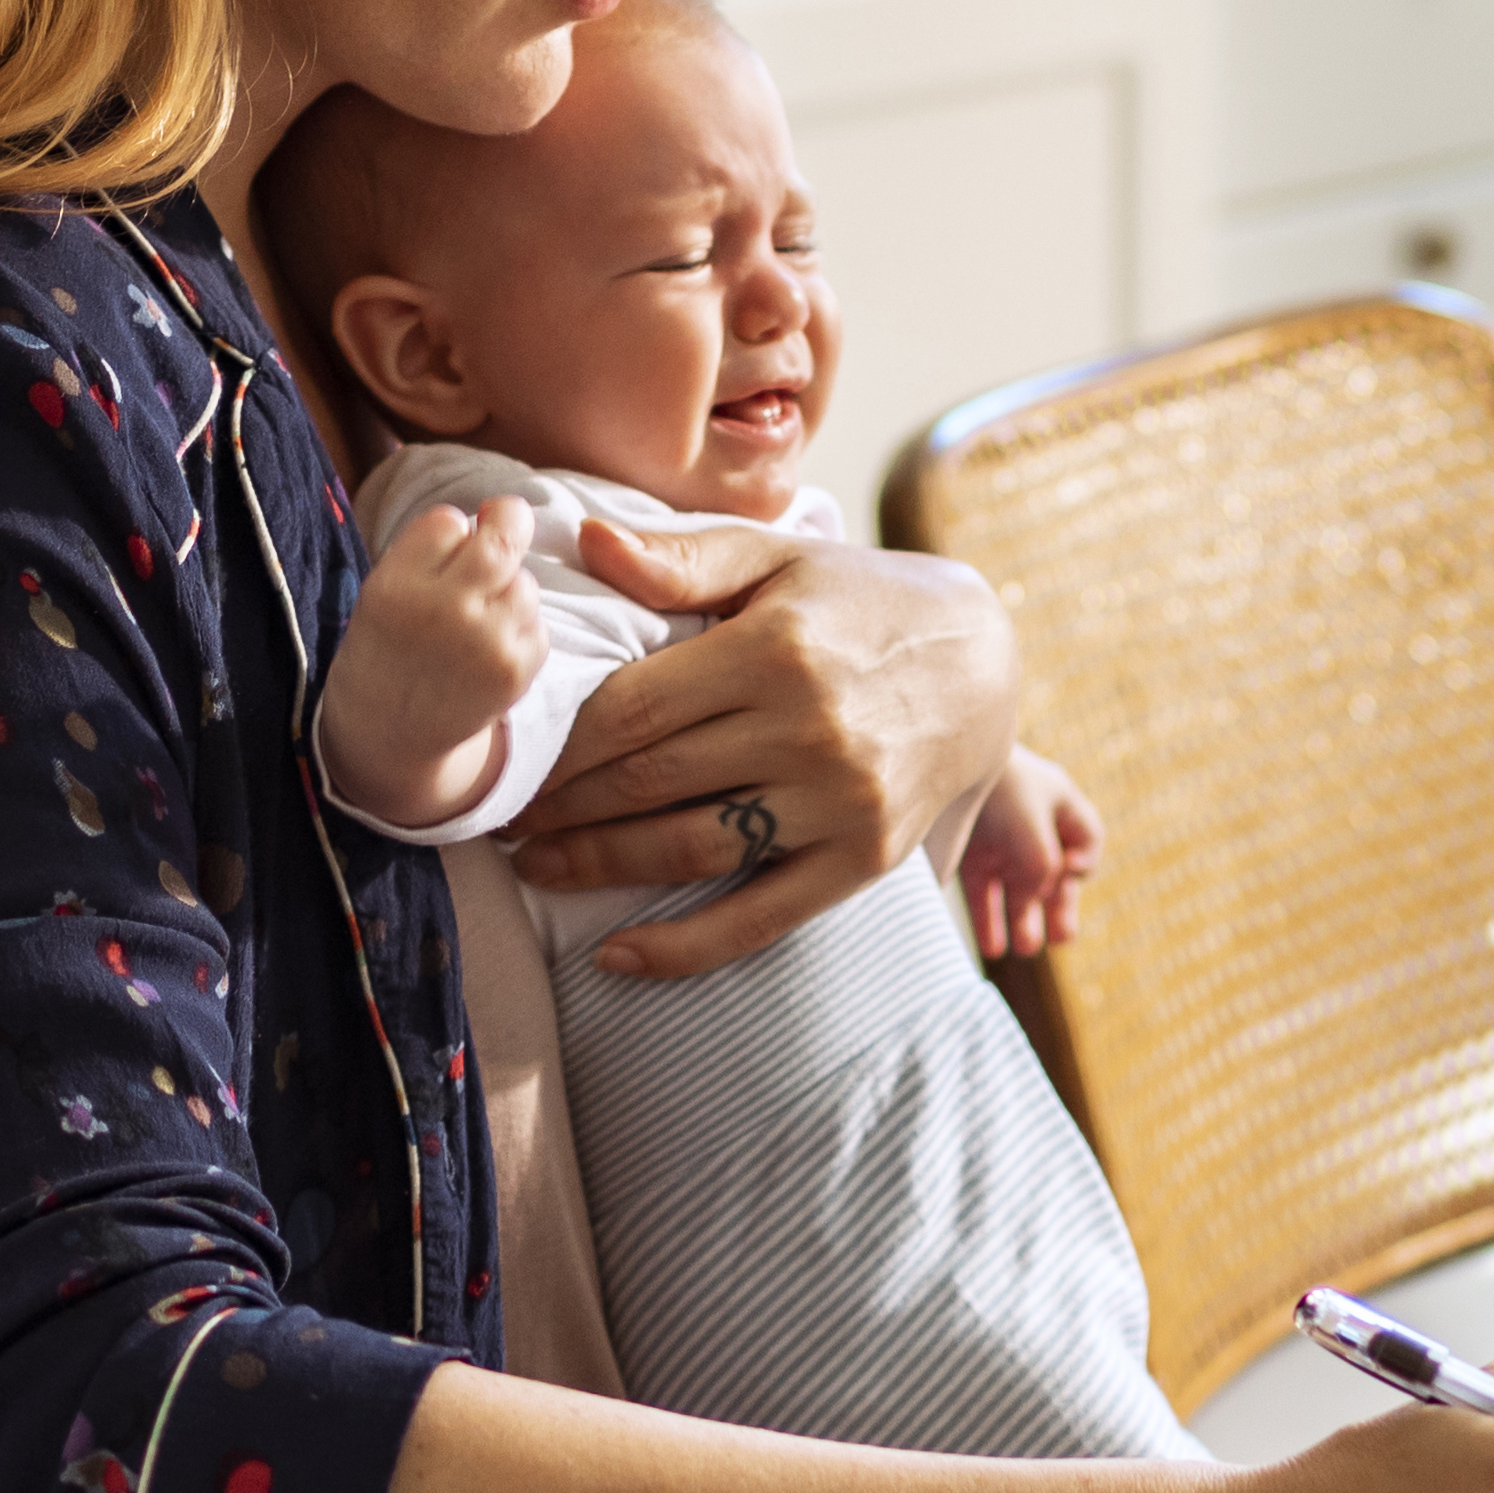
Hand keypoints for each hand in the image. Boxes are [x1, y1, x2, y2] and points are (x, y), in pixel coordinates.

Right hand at [313, 499, 543, 835]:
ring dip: (510, 591)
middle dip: (509, 522)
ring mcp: (483, 643)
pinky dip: (520, 632)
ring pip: (525, 582)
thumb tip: (501, 511)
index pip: (448, 521)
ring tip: (475, 625)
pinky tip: (487, 656)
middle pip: (503, 538)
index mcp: (397, 586)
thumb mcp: (384, 590)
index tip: (441, 555)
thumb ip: (432, 547)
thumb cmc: (390, 649)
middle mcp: (442, 611)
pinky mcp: (514, 672)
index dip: (452, 532)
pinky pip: (537, 625)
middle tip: (502, 525)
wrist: (389, 736)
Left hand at [511, 526, 1019, 978]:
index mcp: (772, 649)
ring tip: (541, 871)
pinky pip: (759, 918)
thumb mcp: (779, 560)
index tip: (509, 765)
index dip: (557, 748)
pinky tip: (616, 953)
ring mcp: (839, 801)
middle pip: (647, 783)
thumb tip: (583, 539)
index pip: (631, 711)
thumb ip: (681, 559)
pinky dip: (683, 947)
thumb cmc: (861, 601)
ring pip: (688, 848)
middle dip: (561, 810)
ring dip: (599, 868)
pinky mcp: (865, 858)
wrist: (986, 662)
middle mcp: (806, 727)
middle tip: (507, 824)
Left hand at [960, 743, 1105, 958]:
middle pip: (1053, 871)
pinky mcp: (966, 853)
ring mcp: (997, 838)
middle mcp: (1030, 821)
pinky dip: (988, 920)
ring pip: (1018, 888)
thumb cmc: (995, 780)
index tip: (1068, 871)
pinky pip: (983, 893)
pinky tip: (991, 948)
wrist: (938, 757)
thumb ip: (1043, 864)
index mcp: (1056, 801)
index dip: (1083, 863)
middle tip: (1062, 939)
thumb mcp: (1030, 822)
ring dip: (1023, 919)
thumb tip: (1037, 899)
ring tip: (1026, 949)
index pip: (1086, 839)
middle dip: (1057, 906)